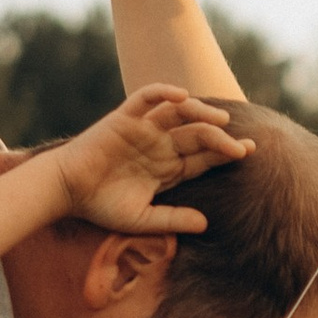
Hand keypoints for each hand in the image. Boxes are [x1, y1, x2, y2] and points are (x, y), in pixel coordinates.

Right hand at [51, 85, 251, 236]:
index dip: (227, 153)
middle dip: (222, 137)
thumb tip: (206, 224)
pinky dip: (163, 92)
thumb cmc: (101, 205)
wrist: (66, 191)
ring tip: (221, 119)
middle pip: (199, 135)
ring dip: (201, 112)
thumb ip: (173, 219)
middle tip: (241, 145)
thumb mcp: (142, 218)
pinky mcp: (124, 118)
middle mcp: (160, 145)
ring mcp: (144, 129)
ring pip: (179, 113)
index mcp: (168, 168)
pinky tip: (181, 96)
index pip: (204, 157)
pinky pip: (146, 98)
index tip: (250, 152)